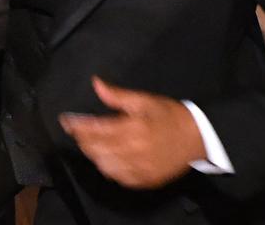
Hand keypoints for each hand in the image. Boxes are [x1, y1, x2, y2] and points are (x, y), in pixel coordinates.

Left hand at [59, 77, 204, 188]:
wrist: (198, 138)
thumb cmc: (170, 116)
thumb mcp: (144, 100)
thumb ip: (117, 96)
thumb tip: (96, 83)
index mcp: (132, 129)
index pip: (95, 130)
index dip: (77, 126)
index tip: (66, 121)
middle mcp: (133, 151)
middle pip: (96, 149)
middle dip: (83, 140)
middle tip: (78, 131)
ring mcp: (139, 169)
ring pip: (104, 166)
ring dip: (93, 155)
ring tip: (90, 144)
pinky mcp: (145, 180)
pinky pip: (118, 178)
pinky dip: (108, 168)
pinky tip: (107, 159)